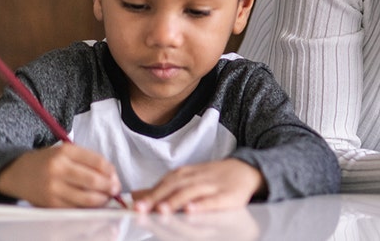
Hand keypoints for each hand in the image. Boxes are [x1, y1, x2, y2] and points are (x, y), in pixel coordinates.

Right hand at [0, 143, 119, 207]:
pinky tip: (92, 203)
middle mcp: (58, 169)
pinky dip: (89, 207)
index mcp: (65, 152)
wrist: (19, 173)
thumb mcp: (67, 152)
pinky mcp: (50, 204)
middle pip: (94, 181)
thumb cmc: (49, 161)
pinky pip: (76, 208)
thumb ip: (90, 160)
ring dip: (102, 199)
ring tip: (106, 197)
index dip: (111, 171)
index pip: (97, 162)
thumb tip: (112, 176)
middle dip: (110, 186)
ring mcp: (53, 188)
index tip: (115, 176)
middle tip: (116, 189)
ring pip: (87, 198)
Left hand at [133, 159, 264, 213]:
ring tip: (161, 210)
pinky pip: (213, 200)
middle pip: (175, 186)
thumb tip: (136, 195)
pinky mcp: (228, 196)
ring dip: (175, 201)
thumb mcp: (187, 178)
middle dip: (157, 198)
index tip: (133, 206)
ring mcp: (213, 186)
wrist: (246, 170)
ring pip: (191, 192)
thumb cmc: (213, 178)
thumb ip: (162, 187)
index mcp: (186, 174)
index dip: (149, 194)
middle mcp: (197, 178)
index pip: (165, 183)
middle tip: (140, 209)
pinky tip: (190, 210)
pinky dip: (201, 205)